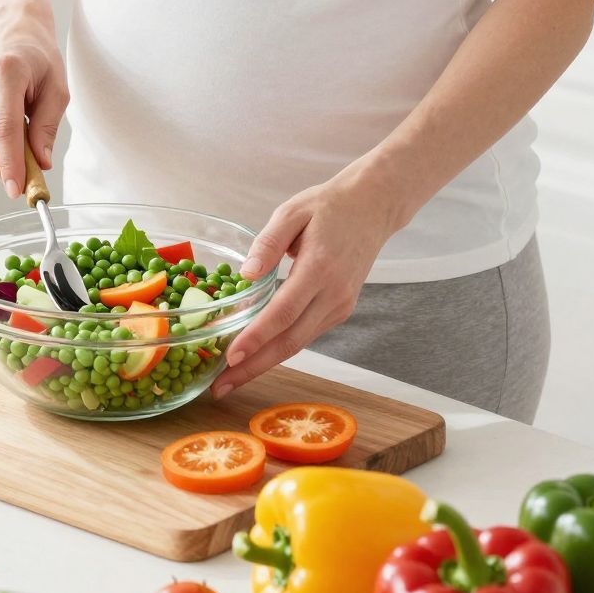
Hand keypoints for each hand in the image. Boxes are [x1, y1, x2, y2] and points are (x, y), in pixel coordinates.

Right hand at [0, 4, 68, 197]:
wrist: (9, 24)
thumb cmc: (37, 58)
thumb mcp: (57, 87)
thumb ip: (48, 126)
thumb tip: (40, 163)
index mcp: (6, 70)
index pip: (4, 128)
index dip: (9, 164)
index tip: (16, 190)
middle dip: (1, 165)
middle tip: (21, 175)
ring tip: (13, 131)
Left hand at [210, 169, 396, 398]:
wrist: (373, 207)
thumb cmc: (329, 206)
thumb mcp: (292, 211)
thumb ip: (267, 243)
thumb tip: (246, 275)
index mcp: (319, 268)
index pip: (283, 312)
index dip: (256, 337)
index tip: (230, 357)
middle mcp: (333, 294)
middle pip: (290, 341)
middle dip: (254, 367)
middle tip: (220, 386)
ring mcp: (340, 305)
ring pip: (298, 343)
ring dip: (264, 363)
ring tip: (231, 378)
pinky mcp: (340, 310)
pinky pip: (306, 335)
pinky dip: (279, 348)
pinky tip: (256, 355)